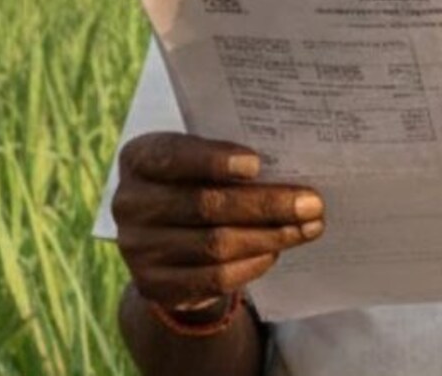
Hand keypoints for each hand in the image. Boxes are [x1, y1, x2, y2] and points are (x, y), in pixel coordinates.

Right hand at [111, 133, 324, 311]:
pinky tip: (276, 251)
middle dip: (265, 204)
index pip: (173, 156)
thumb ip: (225, 159)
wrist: (164, 239)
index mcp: (138, 158)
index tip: (257, 163)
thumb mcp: (197, 160)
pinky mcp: (153, 285)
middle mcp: (129, 203)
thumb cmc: (193, 182)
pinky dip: (251, 264)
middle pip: (204, 205)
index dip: (214, 160)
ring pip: (214, 245)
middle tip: (311, 202)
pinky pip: (212, 278)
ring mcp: (137, 248)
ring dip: (269, 236)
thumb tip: (288, 165)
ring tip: (307, 227)